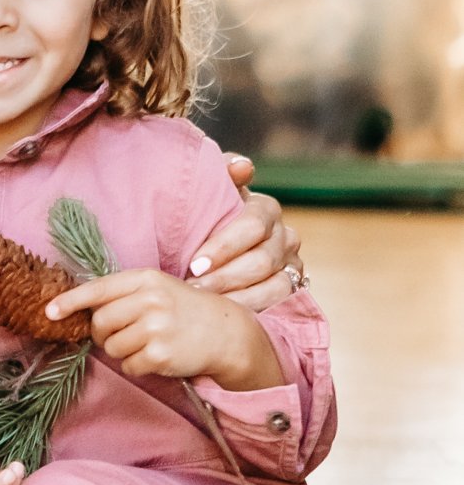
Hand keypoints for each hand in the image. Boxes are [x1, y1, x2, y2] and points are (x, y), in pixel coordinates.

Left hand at [46, 268, 282, 389]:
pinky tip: (156, 357)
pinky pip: (128, 366)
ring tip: (147, 343)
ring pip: (111, 347)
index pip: (99, 289)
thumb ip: (123, 294)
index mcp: (145, 279)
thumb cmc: (184, 310)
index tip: (50, 311)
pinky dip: (137, 366)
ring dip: (123, 351)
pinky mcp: (160, 354)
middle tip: (122, 334)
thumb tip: (80, 310)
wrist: (226, 333)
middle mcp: (150, 300)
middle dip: (103, 333)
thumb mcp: (157, 289)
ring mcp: (155, 327)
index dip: (70, 301)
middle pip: (100, 322)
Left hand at [187, 159, 302, 310]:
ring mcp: (291, 266)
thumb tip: (242, 167)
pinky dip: (251, 311)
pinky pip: (278, 305)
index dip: (224, 246)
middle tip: (193, 290)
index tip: (195, 264)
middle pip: (262, 260)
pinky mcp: (292, 293)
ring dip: (237, 298)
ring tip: (206, 307)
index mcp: (265, 209)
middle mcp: (285, 237)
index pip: (253, 225)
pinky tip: (225, 317)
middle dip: (224, 277)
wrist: (212, 255)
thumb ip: (220, 173)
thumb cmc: (206, 221)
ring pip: (274, 286)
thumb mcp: (209, 196)